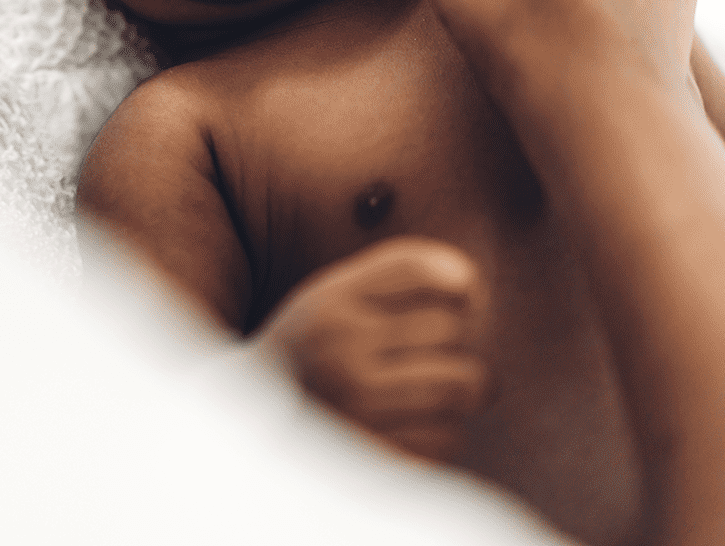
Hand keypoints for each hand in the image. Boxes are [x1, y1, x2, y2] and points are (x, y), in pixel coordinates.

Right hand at [260, 236, 489, 463]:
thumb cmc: (310, 354)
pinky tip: (413, 427)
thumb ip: (391, 277)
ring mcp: (358, 404)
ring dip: (462, 392)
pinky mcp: (376, 454)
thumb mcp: (329, 300)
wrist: (255, 429)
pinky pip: (447, 439)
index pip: (418, 269)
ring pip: (462, 386)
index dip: (460, 278)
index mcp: (330, 304)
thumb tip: (469, 281)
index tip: (464, 296)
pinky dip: (442, 435)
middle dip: (459, 342)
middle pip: (452, 328)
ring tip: (440, 393)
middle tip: (442, 355)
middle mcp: (341, 349)